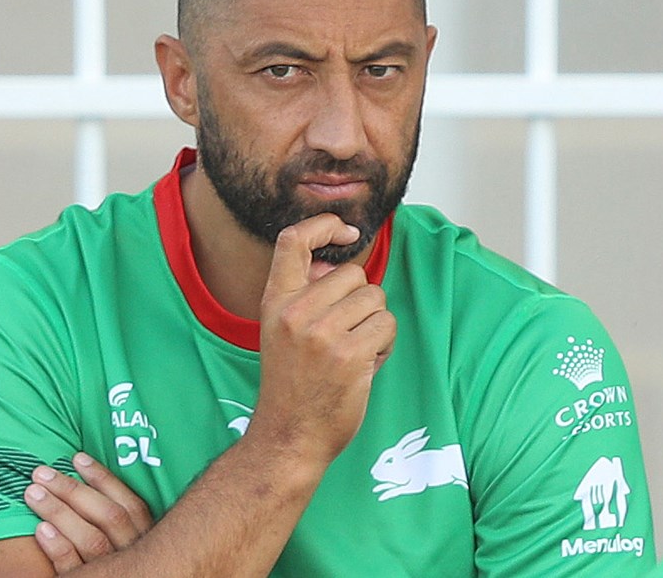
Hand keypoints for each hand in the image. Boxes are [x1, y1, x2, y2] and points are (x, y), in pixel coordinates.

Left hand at [24, 453, 153, 572]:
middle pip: (108, 517)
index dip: (103, 479)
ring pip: (91, 539)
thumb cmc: (123, 565)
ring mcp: (114, 572)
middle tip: (41, 473)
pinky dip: (58, 548)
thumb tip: (86, 479)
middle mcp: (135, 554)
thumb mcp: (131, 541)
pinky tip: (41, 531)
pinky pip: (73, 568)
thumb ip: (117, 522)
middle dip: (73, 490)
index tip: (77, 458)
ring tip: (32, 494)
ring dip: (60, 512)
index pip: (130, 504)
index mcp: (147, 539)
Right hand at [250, 214, 396, 462]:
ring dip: (375, 325)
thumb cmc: (293, 385)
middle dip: (362, 301)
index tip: (345, 232)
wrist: (289, 436)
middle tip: (345, 335)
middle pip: (354, 274)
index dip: (323, 225)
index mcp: (275, 301)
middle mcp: (295, 312)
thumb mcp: (284, 331)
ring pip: (376, 299)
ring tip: (352, 354)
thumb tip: (332, 263)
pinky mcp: (350, 354)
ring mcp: (322, 333)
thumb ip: (307, 296)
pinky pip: (387, 326)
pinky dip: (384, 345)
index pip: (292, 240)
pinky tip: (363, 367)